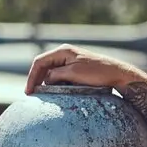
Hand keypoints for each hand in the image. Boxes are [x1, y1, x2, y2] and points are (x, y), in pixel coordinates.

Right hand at [24, 45, 146, 94]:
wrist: (117, 75)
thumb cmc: (97, 73)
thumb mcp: (73, 74)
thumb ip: (56, 75)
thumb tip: (45, 80)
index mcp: (63, 51)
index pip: (39, 62)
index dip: (32, 76)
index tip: (29, 91)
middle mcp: (65, 54)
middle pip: (44, 67)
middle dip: (37, 80)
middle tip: (33, 95)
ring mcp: (71, 61)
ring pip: (52, 73)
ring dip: (47, 83)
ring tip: (45, 95)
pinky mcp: (76, 69)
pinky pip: (61, 76)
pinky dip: (56, 84)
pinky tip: (57, 92)